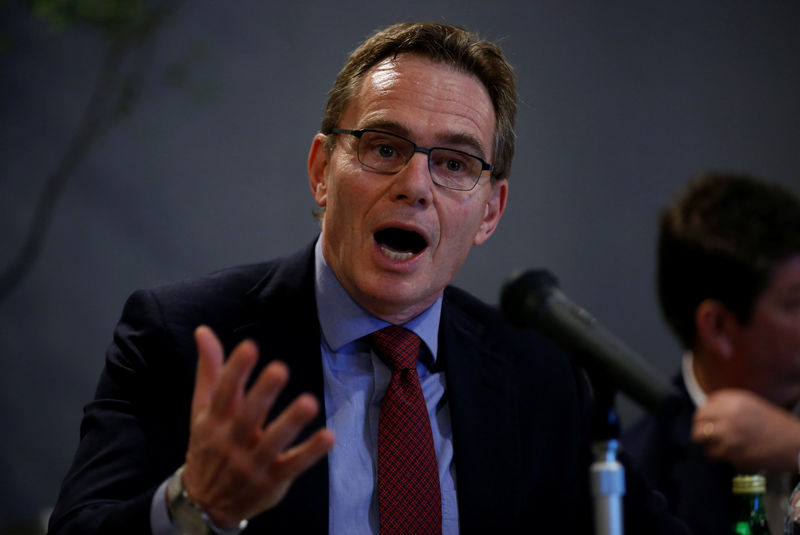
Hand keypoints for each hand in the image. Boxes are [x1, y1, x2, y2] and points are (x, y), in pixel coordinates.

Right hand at [179, 326, 334, 528]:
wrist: (204, 503)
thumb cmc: (209, 446)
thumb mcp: (202, 410)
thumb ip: (210, 370)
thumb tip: (203, 331)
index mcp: (214, 421)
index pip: (223, 393)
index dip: (235, 370)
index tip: (249, 347)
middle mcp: (232, 442)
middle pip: (248, 416)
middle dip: (262, 394)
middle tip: (279, 369)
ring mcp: (253, 463)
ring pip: (273, 442)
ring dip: (291, 422)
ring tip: (309, 401)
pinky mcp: (272, 480)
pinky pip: (294, 465)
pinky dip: (311, 452)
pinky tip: (328, 436)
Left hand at [692, 388, 799, 472]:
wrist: (795, 444)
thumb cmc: (773, 423)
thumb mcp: (749, 404)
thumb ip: (726, 404)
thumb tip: (704, 409)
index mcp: (732, 401)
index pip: (702, 409)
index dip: (703, 417)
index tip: (708, 422)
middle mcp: (728, 416)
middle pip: (698, 424)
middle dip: (701, 430)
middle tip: (708, 435)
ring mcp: (729, 436)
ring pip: (702, 441)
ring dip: (708, 444)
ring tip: (717, 445)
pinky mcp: (734, 454)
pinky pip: (715, 455)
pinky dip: (719, 456)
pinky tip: (729, 454)